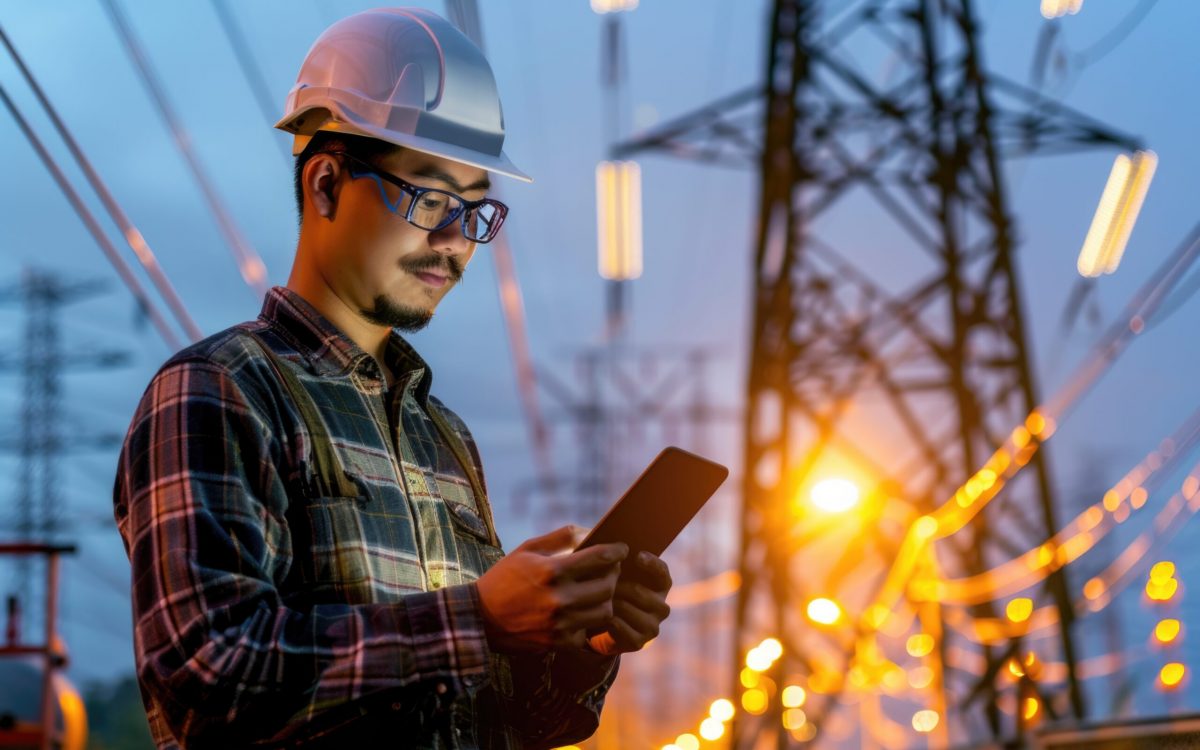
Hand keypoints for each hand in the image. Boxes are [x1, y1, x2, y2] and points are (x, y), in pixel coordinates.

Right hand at [476, 525, 627, 652]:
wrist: (479, 618)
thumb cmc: (505, 578)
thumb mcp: (528, 549)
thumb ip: (561, 537)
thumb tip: (591, 532)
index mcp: (551, 571)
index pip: (600, 558)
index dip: (616, 551)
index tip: (621, 549)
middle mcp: (559, 599)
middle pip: (608, 586)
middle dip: (614, 575)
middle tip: (611, 569)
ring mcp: (560, 624)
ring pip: (604, 611)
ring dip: (606, 599)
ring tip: (599, 590)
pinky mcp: (559, 643)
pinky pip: (589, 631)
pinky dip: (589, 621)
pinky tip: (582, 611)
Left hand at [586, 551, 671, 655]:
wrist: (606, 626)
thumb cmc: (613, 591)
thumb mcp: (618, 574)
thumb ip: (620, 561)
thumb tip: (610, 547)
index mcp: (661, 586)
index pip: (662, 572)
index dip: (651, 563)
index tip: (637, 555)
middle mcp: (662, 606)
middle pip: (640, 592)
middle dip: (618, 585)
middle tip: (600, 580)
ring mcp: (653, 626)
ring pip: (628, 609)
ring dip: (610, 602)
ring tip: (595, 596)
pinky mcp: (640, 641)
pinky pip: (620, 627)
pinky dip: (607, 620)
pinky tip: (598, 614)